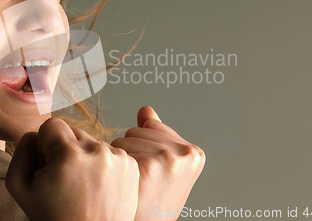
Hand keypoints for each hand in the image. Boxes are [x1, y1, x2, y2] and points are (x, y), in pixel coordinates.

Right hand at [6, 117, 139, 220]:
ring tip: (82, 186)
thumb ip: (22, 151)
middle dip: (65, 150)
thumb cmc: (55, 218)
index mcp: (69, 154)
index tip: (48, 166)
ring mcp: (118, 158)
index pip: (52, 125)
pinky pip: (109, 153)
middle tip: (65, 180)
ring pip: (92, 142)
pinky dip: (102, 165)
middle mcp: (97, 151)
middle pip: (74, 132)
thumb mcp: (20, 187)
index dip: (44, 145)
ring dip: (85, 157)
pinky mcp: (131, 166)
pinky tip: (97, 187)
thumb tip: (35, 134)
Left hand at [111, 106, 205, 220]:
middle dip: (133, 151)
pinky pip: (119, 151)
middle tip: (143, 180)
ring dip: (123, 159)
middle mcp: (186, 154)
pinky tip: (128, 183)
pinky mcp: (150, 166)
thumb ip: (156, 134)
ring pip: (124, 139)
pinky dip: (117, 166)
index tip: (153, 171)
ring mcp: (169, 159)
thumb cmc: (152, 201)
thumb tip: (146, 109)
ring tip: (136, 183)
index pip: (151, 125)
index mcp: (194, 153)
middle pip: (136, 130)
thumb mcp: (163, 166)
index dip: (144, 147)